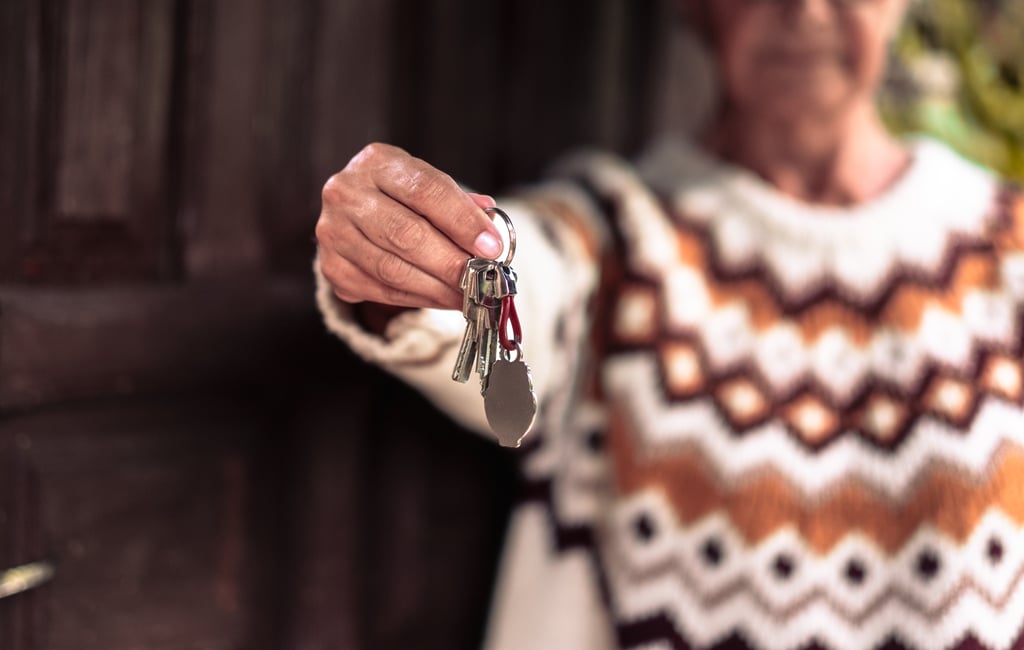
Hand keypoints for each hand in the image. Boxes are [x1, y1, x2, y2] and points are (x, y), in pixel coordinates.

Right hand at [316, 143, 502, 310]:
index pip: (425, 190)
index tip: (492, 247)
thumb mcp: (430, 187)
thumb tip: (491, 237)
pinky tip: (444, 299)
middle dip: (451, 262)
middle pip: (406, 234)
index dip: (462, 221)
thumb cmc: (404, 198)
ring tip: (469, 295)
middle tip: (483, 279)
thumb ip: (460, 206)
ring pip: (393, 269)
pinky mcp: (332, 267)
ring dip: (438, 288)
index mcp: (376, 161)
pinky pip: (382, 291)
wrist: (357, 213)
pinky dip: (420, 299)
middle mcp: (346, 192)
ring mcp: (333, 231)